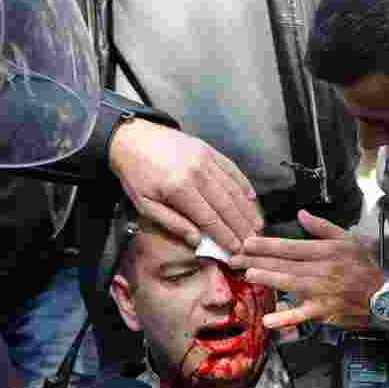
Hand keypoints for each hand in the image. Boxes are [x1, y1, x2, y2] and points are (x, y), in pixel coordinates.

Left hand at [109, 118, 262, 252]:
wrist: (131, 138)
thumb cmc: (135, 175)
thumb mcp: (145, 205)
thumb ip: (172, 223)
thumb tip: (197, 241)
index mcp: (179, 189)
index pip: (210, 218)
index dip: (226, 236)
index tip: (237, 249)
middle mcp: (197, 172)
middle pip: (227, 205)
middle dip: (241, 226)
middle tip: (253, 242)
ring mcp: (205, 159)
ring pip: (233, 188)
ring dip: (247, 209)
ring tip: (257, 225)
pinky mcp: (208, 150)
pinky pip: (231, 169)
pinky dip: (243, 184)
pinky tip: (251, 198)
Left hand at [230, 210, 385, 330]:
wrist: (381, 296)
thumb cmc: (363, 267)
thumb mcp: (348, 240)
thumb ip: (323, 227)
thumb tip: (301, 214)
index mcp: (326, 251)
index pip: (291, 247)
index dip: (268, 244)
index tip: (247, 242)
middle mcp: (322, 270)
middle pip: (285, 264)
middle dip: (258, 260)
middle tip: (234, 258)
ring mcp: (321, 292)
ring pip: (290, 284)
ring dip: (269, 279)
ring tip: (248, 274)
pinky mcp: (322, 311)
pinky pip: (302, 315)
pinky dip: (286, 319)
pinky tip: (268, 320)